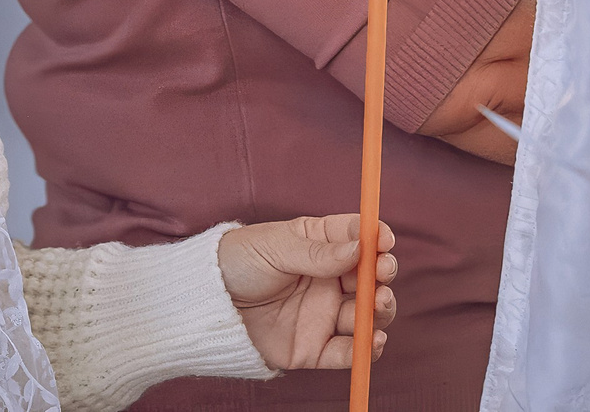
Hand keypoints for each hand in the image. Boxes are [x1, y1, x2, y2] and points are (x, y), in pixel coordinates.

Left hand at [216, 213, 397, 371]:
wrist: (205, 306)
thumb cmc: (237, 263)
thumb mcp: (275, 248)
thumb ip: (317, 253)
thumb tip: (359, 248)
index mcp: (320, 246)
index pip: (359, 238)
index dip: (377, 238)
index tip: (384, 241)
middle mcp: (328, 280)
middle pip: (370, 277)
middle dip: (383, 275)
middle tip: (382, 274)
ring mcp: (323, 314)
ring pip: (366, 314)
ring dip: (381, 310)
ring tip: (379, 304)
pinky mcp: (313, 347)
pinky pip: (347, 352)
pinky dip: (366, 350)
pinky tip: (373, 341)